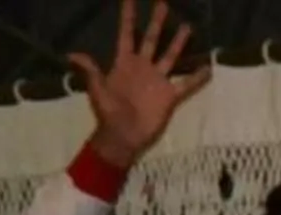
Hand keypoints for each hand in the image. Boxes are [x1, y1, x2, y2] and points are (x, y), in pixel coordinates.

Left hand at [75, 0, 208, 169]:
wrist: (123, 135)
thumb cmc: (107, 111)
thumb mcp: (97, 88)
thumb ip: (90, 70)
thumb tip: (72, 55)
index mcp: (124, 63)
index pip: (126, 34)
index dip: (127, 17)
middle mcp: (143, 67)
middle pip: (150, 39)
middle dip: (156, 22)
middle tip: (162, 3)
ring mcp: (157, 81)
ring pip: (170, 56)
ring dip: (178, 42)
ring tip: (187, 27)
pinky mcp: (169, 96)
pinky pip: (186, 85)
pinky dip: (197, 78)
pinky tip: (208, 69)